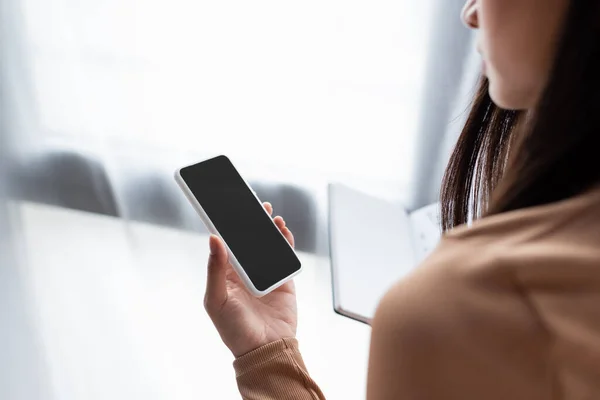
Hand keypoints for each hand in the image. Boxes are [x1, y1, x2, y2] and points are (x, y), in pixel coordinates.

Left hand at [204, 202, 297, 357]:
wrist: (264, 351)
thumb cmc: (234, 330)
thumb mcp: (217, 299)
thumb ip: (215, 269)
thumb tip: (213, 239)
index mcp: (226, 275)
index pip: (226, 244)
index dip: (226, 225)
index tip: (227, 207)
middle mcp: (245, 272)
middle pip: (248, 240)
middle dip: (251, 221)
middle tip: (254, 203)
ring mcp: (265, 274)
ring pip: (267, 244)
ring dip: (268, 228)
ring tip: (269, 213)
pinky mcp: (283, 280)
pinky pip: (284, 256)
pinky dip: (285, 242)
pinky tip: (283, 230)